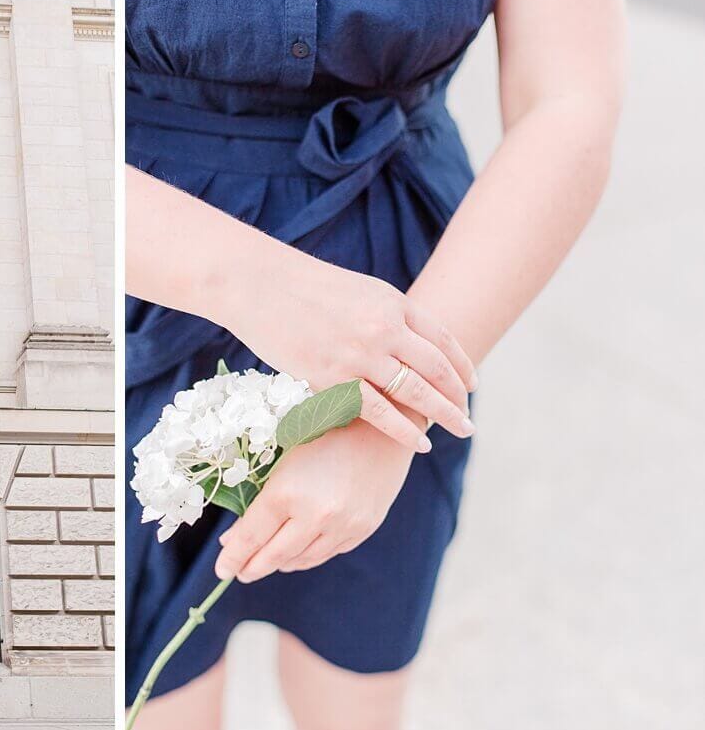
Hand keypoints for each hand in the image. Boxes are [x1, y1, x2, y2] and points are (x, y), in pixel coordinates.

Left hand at [214, 416, 414, 581]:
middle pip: (275, 556)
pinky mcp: (363, 529)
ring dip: (281, 564)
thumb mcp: (283, 461)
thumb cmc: (323, 432)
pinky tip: (297, 553)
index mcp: (286, 492)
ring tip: (267, 562)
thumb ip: (259, 501)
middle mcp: (315, 515)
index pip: (251, 537)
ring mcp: (342, 526)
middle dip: (253, 568)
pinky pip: (328, 554)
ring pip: (302, 560)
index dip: (233, 557)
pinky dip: (308, 557)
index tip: (222, 570)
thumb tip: (233, 539)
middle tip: (240, 573)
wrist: (382, 426)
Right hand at [218, 241, 476, 452]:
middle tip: (469, 422)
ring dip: (443, 416)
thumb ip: (385, 316)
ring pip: (416, 393)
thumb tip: (406, 347)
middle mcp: (384, 328)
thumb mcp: (358, 292)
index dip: (461, 367)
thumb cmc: (302, 289)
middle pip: (436, 369)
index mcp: (393, 303)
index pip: (443, 340)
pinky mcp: (332, 378)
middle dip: (458, 399)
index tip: (471, 387)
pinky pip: (378, 412)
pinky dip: (403, 431)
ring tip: (459, 432)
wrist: (258, 285)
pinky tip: (419, 444)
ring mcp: (359, 354)